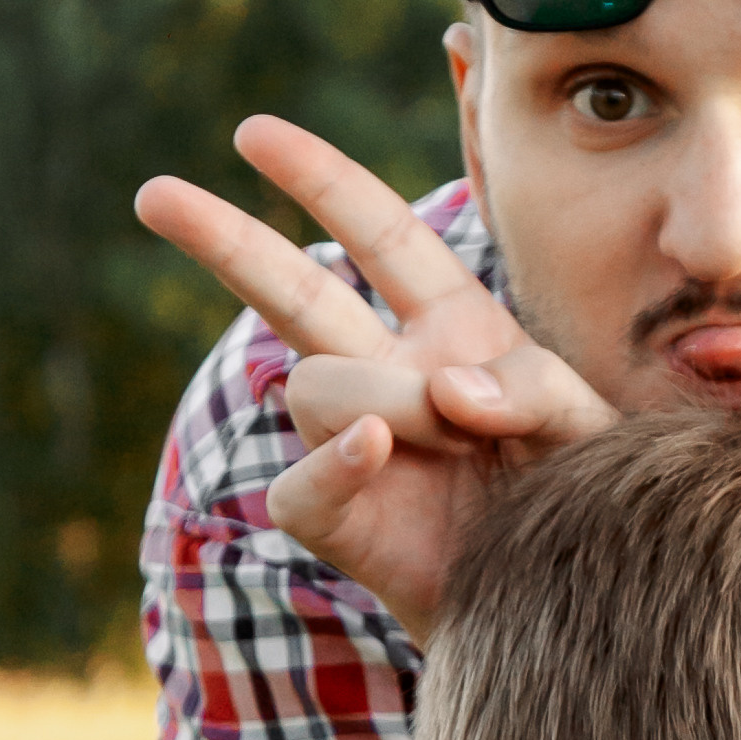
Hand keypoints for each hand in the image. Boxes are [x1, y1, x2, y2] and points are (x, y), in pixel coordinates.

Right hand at [136, 118, 612, 639]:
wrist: (576, 605)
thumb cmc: (586, 503)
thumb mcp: (587, 426)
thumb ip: (531, 389)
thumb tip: (443, 387)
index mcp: (453, 326)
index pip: (379, 234)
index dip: (318, 180)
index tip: (251, 133)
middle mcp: (393, 372)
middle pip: (290, 290)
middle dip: (223, 237)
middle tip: (153, 193)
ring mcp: (357, 443)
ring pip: (312, 383)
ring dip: (385, 398)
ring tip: (460, 442)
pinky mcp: (338, 519)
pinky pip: (300, 481)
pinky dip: (335, 459)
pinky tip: (378, 448)